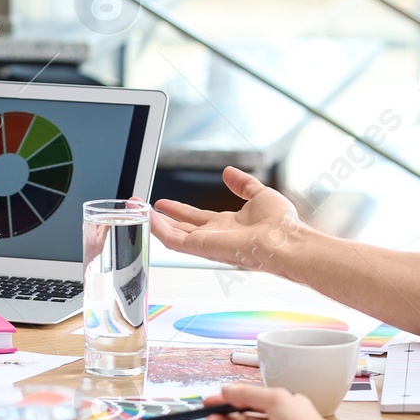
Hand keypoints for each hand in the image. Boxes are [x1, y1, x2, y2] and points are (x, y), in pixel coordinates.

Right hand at [151, 167, 300, 271]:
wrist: (285, 240)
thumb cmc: (281, 225)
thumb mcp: (259, 194)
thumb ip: (243, 184)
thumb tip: (228, 172)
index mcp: (227, 226)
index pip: (196, 218)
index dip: (178, 210)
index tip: (162, 202)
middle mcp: (214, 236)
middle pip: (179, 228)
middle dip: (159, 218)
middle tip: (140, 206)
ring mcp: (205, 243)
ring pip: (171, 235)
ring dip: (152, 221)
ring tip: (135, 209)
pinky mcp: (200, 247)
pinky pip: (172, 239)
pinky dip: (157, 228)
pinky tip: (146, 215)